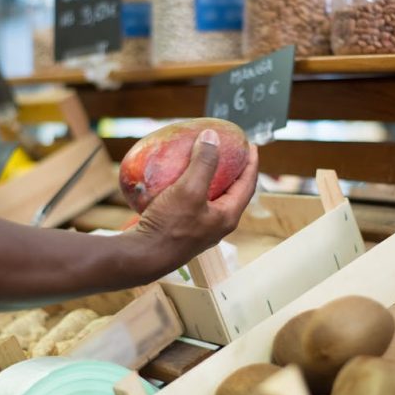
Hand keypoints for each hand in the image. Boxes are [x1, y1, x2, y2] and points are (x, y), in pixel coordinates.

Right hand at [132, 129, 257, 272]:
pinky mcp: (183, 230)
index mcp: (227, 216)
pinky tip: (179, 180)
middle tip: (230, 152)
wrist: (143, 257)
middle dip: (233, 171)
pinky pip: (194, 204)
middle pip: (233, 192)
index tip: (250, 146)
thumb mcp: (189, 190)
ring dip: (212, 180)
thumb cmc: (169, 226)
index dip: (251, 164)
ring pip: (213, 199)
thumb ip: (204, 163)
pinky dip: (192, 188)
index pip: (247, 185)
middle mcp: (217, 225)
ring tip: (206, 162)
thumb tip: (212, 137)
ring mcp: (200, 229)